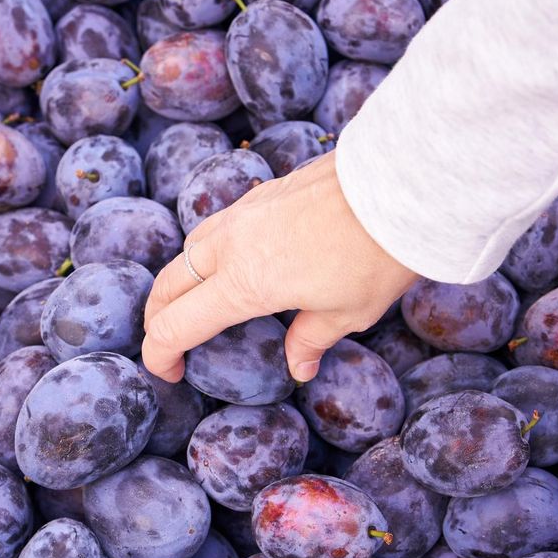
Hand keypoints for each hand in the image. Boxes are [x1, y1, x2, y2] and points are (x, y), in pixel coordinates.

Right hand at [141, 150, 417, 382]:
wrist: (399, 184)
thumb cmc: (375, 254)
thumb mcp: (347, 313)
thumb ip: (311, 340)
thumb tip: (299, 366)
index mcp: (243, 285)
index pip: (175, 326)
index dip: (160, 356)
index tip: (172, 374)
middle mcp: (231, 246)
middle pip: (168, 284)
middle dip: (158, 318)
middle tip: (170, 343)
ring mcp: (243, 214)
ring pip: (189, 250)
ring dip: (181, 281)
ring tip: (197, 302)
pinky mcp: (261, 193)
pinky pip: (217, 226)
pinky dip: (208, 251)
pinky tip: (233, 261)